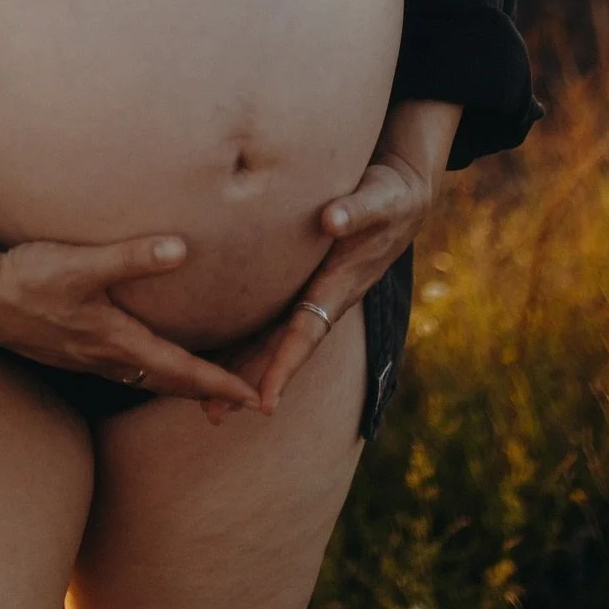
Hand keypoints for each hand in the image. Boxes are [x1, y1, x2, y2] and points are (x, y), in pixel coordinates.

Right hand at [0, 231, 263, 410]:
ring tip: (205, 384)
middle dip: (206, 392)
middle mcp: (104, 357)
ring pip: (144, 379)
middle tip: (243, 399)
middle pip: (167, 383)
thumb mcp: (80, 264)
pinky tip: (147, 359)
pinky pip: (123, 370)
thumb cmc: (28, 278)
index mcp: (115, 340)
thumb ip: (130, 257)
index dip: (219, 383)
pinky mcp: (72, 348)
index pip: (180, 370)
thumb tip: (181, 249)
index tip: (256, 398)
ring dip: (177, 384)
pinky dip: (149, 372)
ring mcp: (86, 356)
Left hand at [200, 100, 461, 425]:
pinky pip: (271, 317)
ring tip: (206, 402)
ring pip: (272, 339)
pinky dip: (245, 338)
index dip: (285, 367)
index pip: (307, 334)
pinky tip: (215, 350)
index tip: (265, 403)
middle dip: (250, 382)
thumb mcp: (380, 199)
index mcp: (340, 285)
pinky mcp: (302, 281)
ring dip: (242, 369)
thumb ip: (358, 210)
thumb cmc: (390, 196)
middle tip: (212, 414)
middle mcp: (325, 298)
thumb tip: (331, 219)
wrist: (403, 195)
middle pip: (281, 349)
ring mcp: (314, 294)